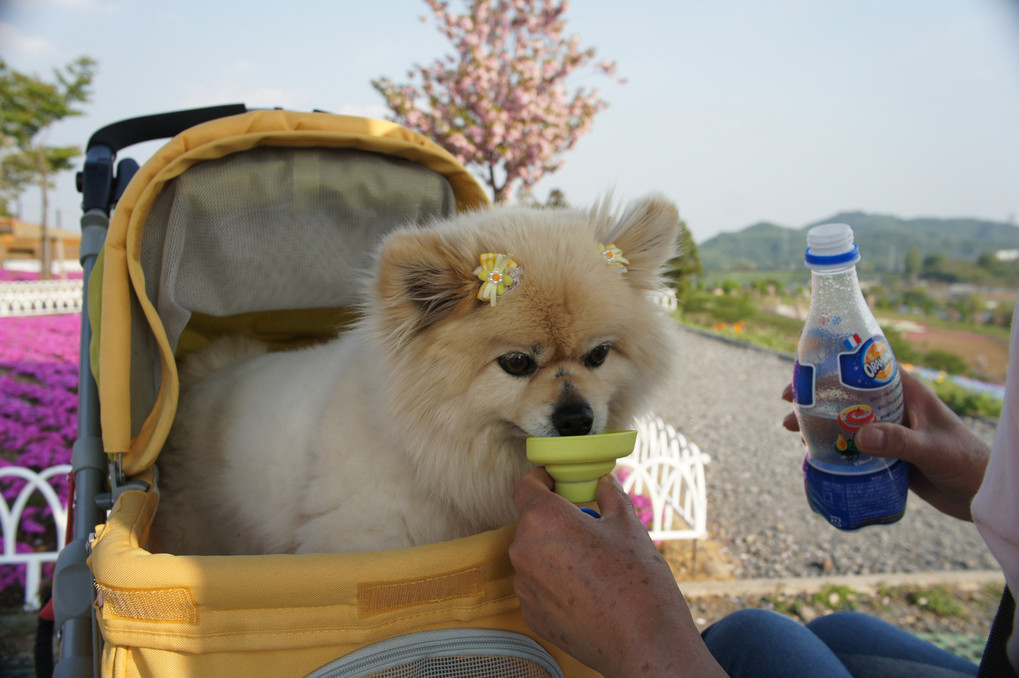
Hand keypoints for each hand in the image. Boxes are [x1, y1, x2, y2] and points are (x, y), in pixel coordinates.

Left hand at [509, 467, 725, 677]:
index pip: (525, 486)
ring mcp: (525, 586)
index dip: (539, 478)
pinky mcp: (531, 614)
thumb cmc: (637, 579)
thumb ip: (609, 496)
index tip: (553, 480)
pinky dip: (555, 583)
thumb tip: (603, 482)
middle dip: (555, 521)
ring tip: (592, 566)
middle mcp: (524, 550)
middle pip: (532, 523)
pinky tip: (586, 591)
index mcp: (544, 519)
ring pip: (535, 556)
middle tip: (587, 528)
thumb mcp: (627, 525)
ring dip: (554, 553)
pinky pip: (538, 586)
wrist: (643, 640)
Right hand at [782, 369, 990, 520]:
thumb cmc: (967, 463)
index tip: (805, 373)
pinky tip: (813, 454)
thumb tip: (860, 436)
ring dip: (819, 425)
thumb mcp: (932, 448)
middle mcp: (894, 409)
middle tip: (789, 405)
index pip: (865, 368)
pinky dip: (831, 448)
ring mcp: (888, 432)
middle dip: (816, 398)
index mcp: (907, 393)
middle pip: (847, 396)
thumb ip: (899, 441)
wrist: (981, 496)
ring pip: (845, 422)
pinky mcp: (885, 456)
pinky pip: (852, 447)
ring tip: (793, 432)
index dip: (833, 366)